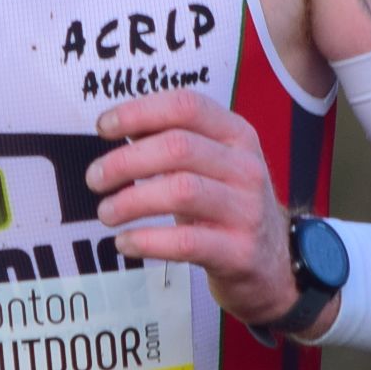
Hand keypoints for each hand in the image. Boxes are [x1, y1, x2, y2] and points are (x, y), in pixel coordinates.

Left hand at [89, 89, 325, 333]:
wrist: (275, 263)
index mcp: (237, 135)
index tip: (103, 127)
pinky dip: (146, 241)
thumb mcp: (212, 165)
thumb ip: (172, 141)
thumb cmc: (229, 206)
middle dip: (125, 161)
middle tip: (95, 179)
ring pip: (181, 191)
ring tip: (106, 212)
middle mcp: (246, 167)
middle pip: (178, 147)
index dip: (139, 111)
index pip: (186, 106)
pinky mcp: (239, 252)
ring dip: (131, 201)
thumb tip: (119, 124)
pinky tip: (125, 242)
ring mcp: (247, 210)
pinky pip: (184, 242)